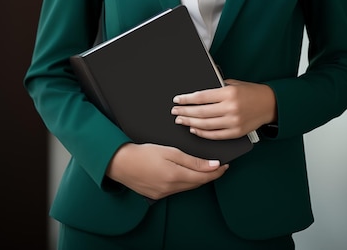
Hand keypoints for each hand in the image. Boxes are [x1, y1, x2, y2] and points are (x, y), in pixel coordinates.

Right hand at [105, 142, 228, 200]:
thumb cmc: (143, 153)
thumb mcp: (170, 151)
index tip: (226, 165)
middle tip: (219, 166)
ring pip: (188, 187)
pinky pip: (177, 189)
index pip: (203, 177)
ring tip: (206, 169)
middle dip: (210, 175)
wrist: (120, 163)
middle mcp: (171, 189)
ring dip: (198, 179)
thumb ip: (192, 160)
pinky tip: (187, 174)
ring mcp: (164, 194)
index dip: (216, 172)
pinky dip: (185, 182)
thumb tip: (212, 165)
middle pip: (197, 183)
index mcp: (176, 176)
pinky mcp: (157, 195)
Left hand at [171, 80, 276, 139]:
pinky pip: (215, 135)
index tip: (177, 100)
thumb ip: (217, 88)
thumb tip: (197, 95)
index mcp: (228, 93)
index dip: (187, 99)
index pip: (201, 97)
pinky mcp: (236, 133)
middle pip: (201, 112)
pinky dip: (202, 133)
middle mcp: (230, 108)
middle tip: (175, 112)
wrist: (269, 104)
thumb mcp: (233, 84)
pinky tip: (194, 130)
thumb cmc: (250, 92)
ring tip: (181, 121)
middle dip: (185, 112)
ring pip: (206, 125)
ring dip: (190, 123)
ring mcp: (233, 122)